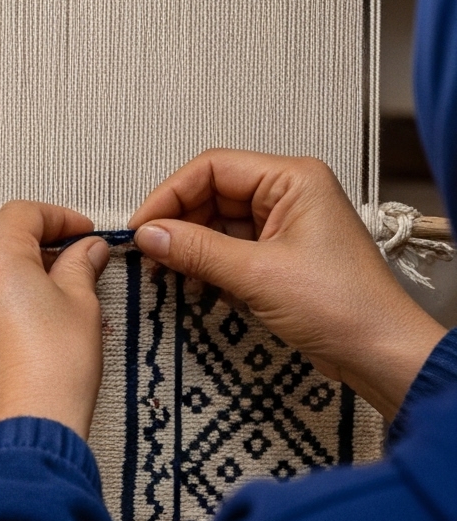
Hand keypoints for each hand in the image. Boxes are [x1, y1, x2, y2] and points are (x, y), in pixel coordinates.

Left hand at [0, 202, 112, 438]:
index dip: (59, 218)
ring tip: (44, 299)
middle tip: (70, 264)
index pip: (23, 213)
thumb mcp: (82, 306)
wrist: (21, 431)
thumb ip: (80, 266)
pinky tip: (17, 331)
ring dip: (7, 277)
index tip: (83, 233)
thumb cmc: (54, 368)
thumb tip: (86, 249)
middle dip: (33, 247)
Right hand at [130, 153, 445, 419]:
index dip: (169, 195)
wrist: (379, 353)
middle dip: (178, 224)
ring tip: (169, 274)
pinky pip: (228, 249)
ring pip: (216, 224)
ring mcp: (284, 226)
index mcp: (293, 180)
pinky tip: (195, 286)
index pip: (211, 168)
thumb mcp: (257, 274)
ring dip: (190, 249)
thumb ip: (196, 249)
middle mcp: (289, 195)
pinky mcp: (279, 256)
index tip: (142, 228)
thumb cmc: (343, 306)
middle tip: (149, 255)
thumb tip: (148, 234)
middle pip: (210, 194)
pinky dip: (206, 266)